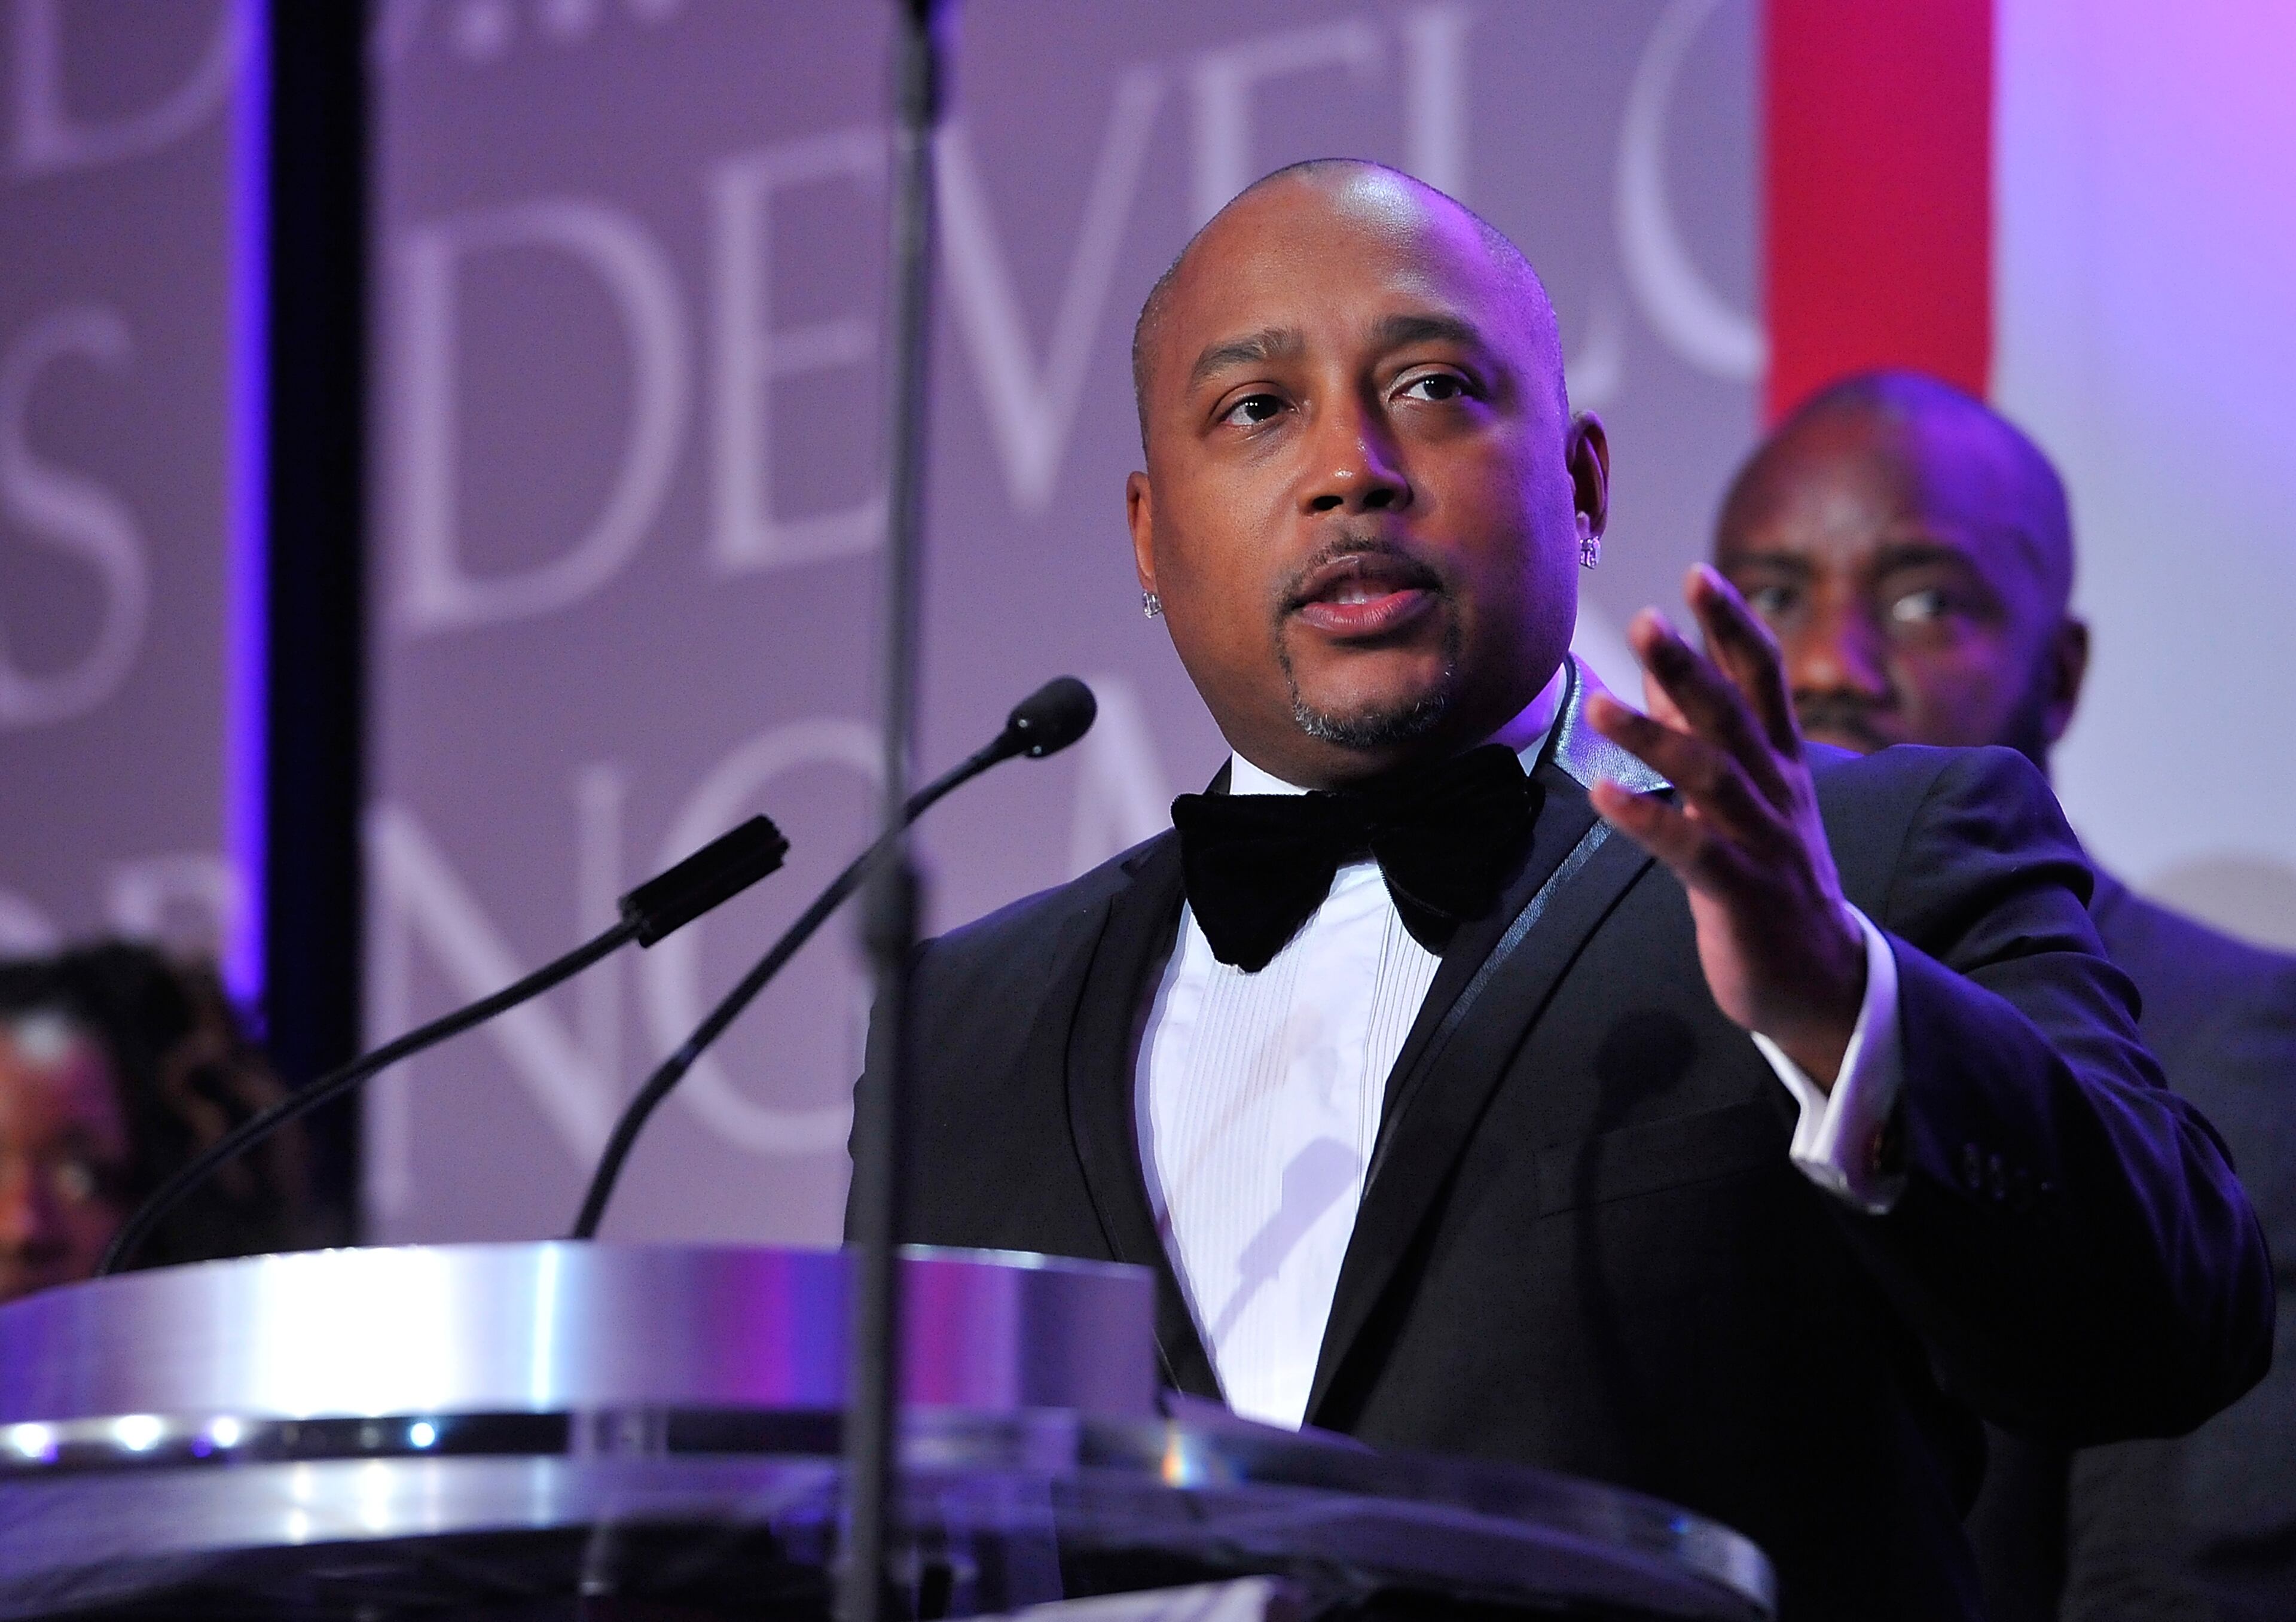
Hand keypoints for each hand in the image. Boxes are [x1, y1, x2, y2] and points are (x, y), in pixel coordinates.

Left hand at [1585, 565, 1865, 1084]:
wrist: (1823, 980)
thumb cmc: (1771, 876)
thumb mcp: (1744, 793)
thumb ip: (1702, 728)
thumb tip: (1666, 662)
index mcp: (1780, 763)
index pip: (1764, 678)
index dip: (1734, 625)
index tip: (1699, 572)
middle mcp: (1776, 793)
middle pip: (1737, 716)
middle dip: (1696, 665)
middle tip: (1653, 617)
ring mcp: (1762, 843)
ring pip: (1711, 778)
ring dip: (1655, 738)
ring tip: (1598, 705)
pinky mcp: (1741, 894)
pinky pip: (1690, 851)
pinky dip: (1646, 821)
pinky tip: (1602, 795)